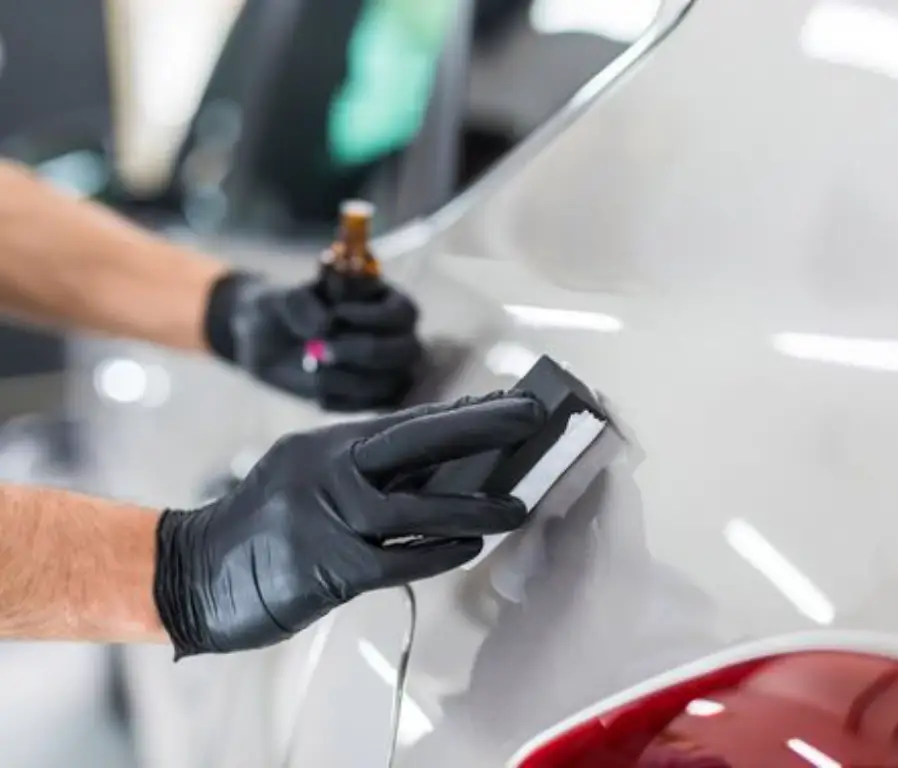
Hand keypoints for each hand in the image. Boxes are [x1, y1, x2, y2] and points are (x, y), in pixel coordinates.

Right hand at [153, 392, 545, 656]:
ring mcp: (326, 516)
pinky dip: (439, 551)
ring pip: (416, 505)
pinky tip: (470, 547)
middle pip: (416, 440)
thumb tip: (443, 467)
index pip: (407, 422)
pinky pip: (399, 558)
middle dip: (480, 427)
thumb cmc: (262, 526)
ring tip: (517, 506)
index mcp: (326, 444)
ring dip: (474, 505)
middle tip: (531, 415)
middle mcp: (327, 470)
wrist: (191, 572)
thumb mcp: (307, 476)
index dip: (463, 413)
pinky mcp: (327, 566)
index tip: (509, 402)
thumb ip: (364, 471)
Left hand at [204, 271, 419, 409]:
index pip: (404, 313)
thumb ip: (302, 304)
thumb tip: (324, 327)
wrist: (267, 342)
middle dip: (366, 352)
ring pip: (388, 383)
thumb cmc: (283, 310)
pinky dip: (340, 400)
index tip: (335, 315)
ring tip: (311, 365)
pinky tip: (314, 388)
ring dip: (346, 378)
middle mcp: (398, 336)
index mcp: (387, 300)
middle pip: (408, 351)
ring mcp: (389, 370)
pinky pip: (370, 408)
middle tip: (323, 351)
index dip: (374, 318)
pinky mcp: (373, 399)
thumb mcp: (284, 298)